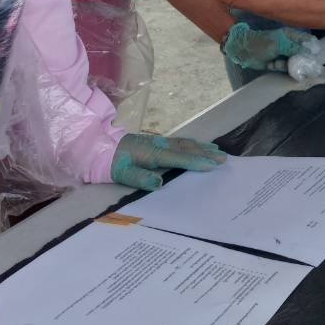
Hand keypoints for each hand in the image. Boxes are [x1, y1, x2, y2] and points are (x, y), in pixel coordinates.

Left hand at [111, 132, 226, 190]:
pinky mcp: (157, 142)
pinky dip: (193, 144)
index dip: (196, 161)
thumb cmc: (112, 163)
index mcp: (152, 153)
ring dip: (202, 147)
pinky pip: (180, 142)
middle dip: (205, 153)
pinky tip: (199, 146)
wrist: (100, 147)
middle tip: (223, 158)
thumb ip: (140, 178)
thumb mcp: (122, 174)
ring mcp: (159, 142)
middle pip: (186, 148)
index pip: (179, 158)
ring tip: (217, 150)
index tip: (212, 165)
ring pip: (185, 143)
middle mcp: (159, 145)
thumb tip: (159, 182)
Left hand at [222, 23, 314, 71]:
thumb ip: (294, 48)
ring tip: (276, 63)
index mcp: (291, 35)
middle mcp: (290, 44)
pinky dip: (279, 68)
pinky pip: (286, 68)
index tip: (311, 58)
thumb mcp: (278, 44)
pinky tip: (271, 64)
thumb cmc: (260, 43)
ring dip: (286, 66)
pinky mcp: (279, 62)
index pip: (309, 41)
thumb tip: (310, 53)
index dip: (312, 49)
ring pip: (295, 63)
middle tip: (292, 64)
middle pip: (304, 55)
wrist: (244, 51)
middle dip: (299, 61)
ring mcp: (285, 54)